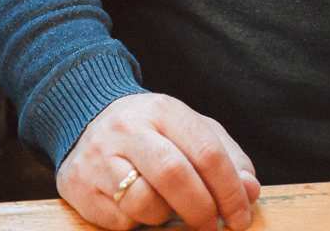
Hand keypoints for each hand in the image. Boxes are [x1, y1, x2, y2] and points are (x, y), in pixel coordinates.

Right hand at [57, 92, 260, 229]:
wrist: (86, 119)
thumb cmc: (154, 133)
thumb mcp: (192, 131)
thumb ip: (228, 158)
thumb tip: (250, 191)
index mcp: (164, 111)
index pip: (207, 152)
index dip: (230, 191)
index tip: (240, 217)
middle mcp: (129, 129)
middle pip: (175, 175)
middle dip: (201, 209)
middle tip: (212, 226)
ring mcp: (100, 157)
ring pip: (144, 202)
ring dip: (165, 217)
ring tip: (167, 209)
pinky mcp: (79, 185)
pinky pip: (119, 219)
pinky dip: (136, 222)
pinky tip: (138, 208)